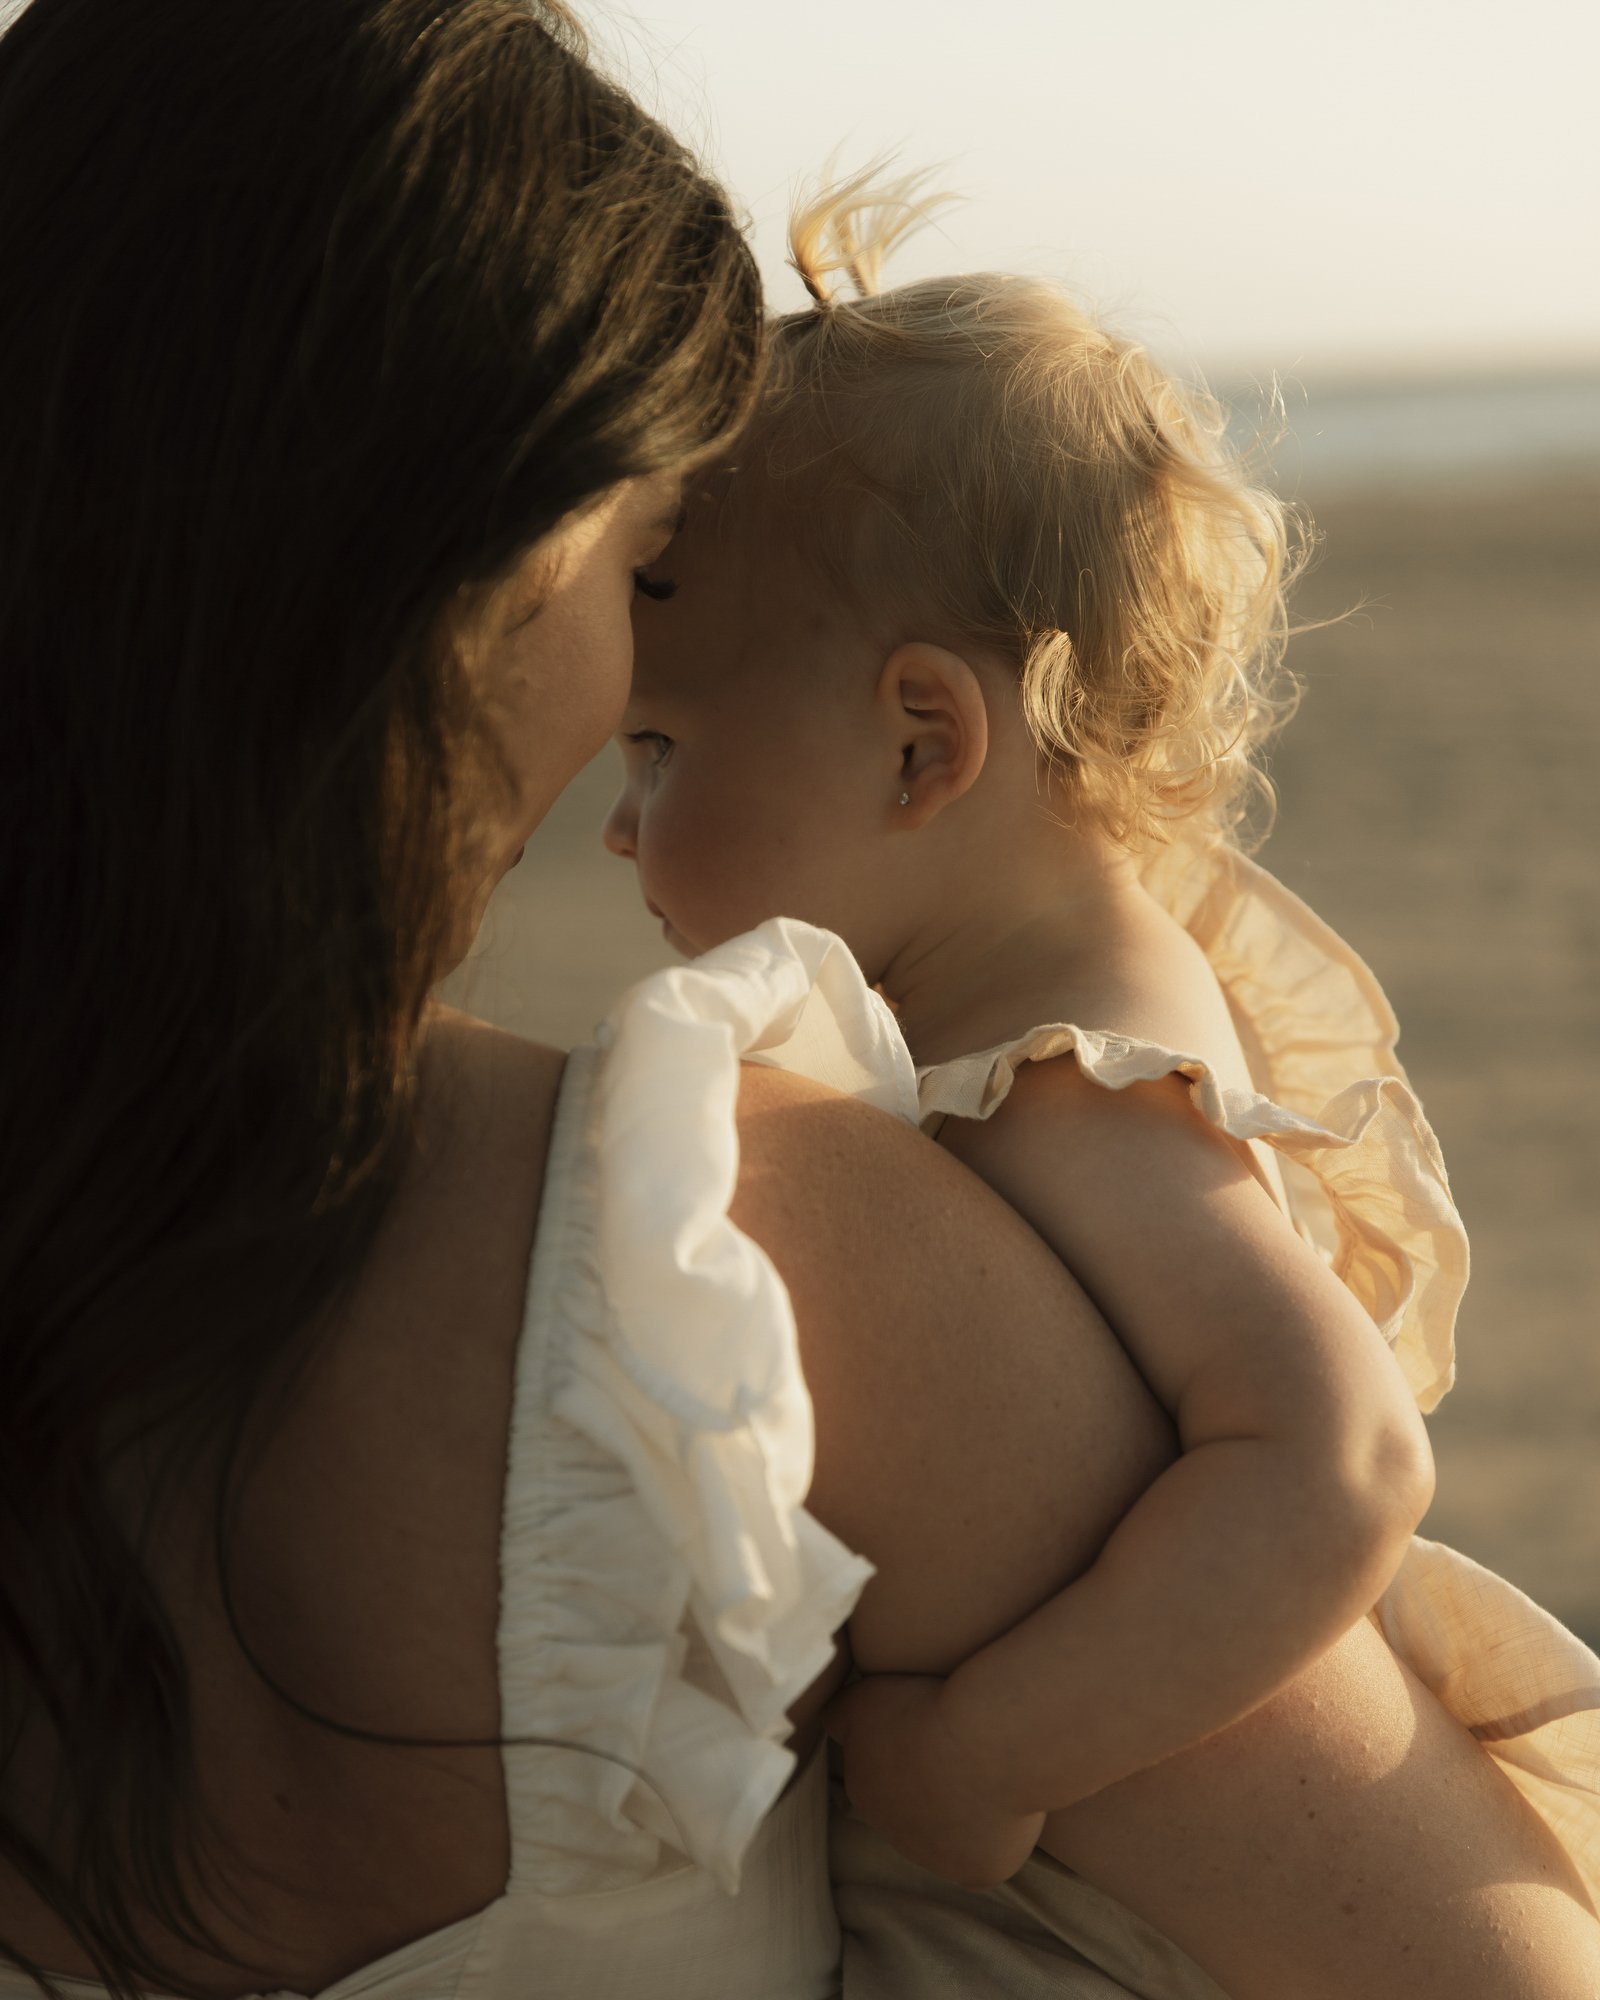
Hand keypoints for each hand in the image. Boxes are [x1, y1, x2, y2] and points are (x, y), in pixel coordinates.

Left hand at [824, 1671, 1045, 1889]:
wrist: (985, 1744)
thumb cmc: (925, 1712)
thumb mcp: (863, 1698)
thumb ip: (840, 1715)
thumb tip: (832, 1723)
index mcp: (865, 1790)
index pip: (879, 1779)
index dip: (905, 1753)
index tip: (927, 1730)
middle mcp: (895, 1835)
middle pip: (913, 1811)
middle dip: (930, 1787)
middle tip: (959, 1749)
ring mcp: (938, 1860)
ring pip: (950, 1836)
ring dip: (964, 1812)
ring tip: (987, 1771)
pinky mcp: (979, 1871)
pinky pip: (988, 1855)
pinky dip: (999, 1836)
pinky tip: (1009, 1806)